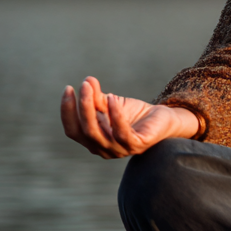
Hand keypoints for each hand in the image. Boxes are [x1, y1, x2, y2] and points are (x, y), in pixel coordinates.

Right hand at [60, 75, 199, 157]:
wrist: (163, 119)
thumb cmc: (135, 114)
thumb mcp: (112, 104)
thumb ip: (98, 96)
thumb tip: (87, 80)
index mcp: (93, 141)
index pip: (72, 130)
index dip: (67, 111)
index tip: (68, 88)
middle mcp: (103, 149)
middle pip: (84, 130)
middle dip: (80, 107)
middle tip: (83, 85)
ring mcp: (119, 150)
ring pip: (97, 132)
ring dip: (91, 108)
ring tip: (90, 88)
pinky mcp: (136, 146)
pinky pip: (121, 132)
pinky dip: (114, 114)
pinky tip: (113, 98)